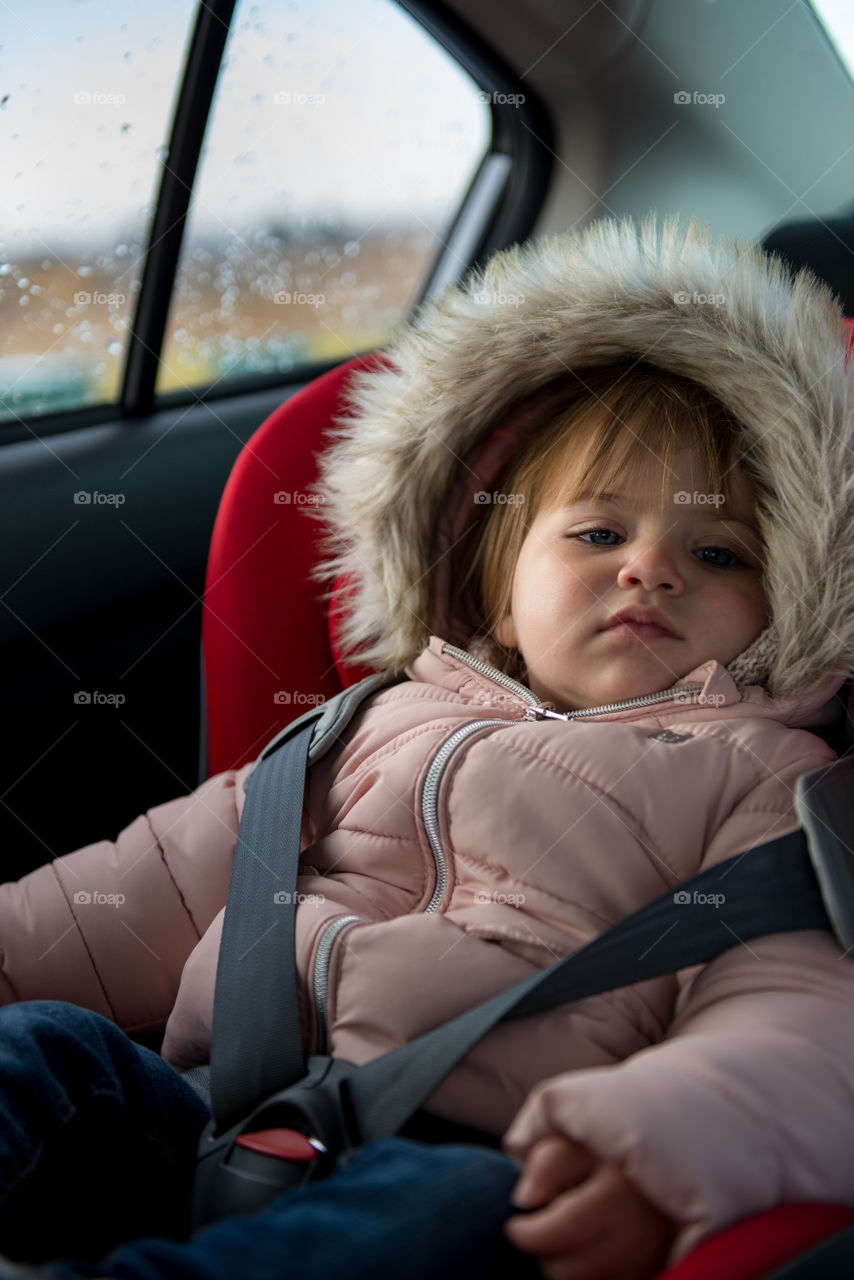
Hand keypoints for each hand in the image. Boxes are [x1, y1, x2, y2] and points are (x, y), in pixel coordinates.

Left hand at [503, 1134, 676, 1279]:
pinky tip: (587, 1250)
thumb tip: (525, 1199)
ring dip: (568, 1267)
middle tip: (544, 1228)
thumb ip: (548, 1164)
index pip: (568, 1227)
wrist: (655, 1164)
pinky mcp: (651, 1272)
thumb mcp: (575, 1142)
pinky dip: (590, 1273)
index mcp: (621, 1192)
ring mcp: (648, 1259)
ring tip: (568, 1236)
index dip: (531, 1234)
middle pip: (572, 1268)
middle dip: (546, 1253)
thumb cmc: (604, 1152)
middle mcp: (640, 1232)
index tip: (513, 1226)